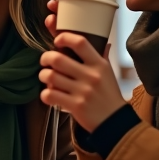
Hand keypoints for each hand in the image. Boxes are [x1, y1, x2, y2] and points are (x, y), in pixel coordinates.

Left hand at [39, 2, 126, 131]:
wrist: (115, 122)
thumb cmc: (109, 95)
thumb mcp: (109, 73)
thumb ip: (102, 57)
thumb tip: (102, 41)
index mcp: (99, 64)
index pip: (80, 42)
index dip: (64, 37)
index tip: (57, 41)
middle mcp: (91, 76)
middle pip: (57, 58)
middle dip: (45, 58)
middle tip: (45, 62)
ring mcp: (82, 91)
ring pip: (50, 76)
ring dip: (43, 76)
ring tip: (46, 78)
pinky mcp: (75, 106)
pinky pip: (50, 95)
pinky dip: (45, 94)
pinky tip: (49, 94)